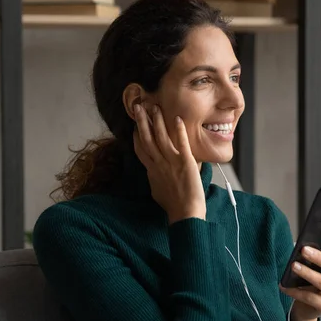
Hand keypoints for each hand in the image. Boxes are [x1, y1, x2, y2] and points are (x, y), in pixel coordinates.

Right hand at [133, 103, 205, 224]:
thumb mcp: (157, 191)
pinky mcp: (185, 162)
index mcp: (152, 170)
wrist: (185, 213)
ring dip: (158, 121)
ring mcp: (171, 162)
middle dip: (142, 121)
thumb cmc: (173, 206)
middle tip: (139, 106)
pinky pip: (181, 143)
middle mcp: (158, 164)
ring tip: (155, 107)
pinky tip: (178, 118)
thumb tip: (153, 174)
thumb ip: (155, 178)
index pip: (141, 149)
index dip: (137, 134)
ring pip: (161, 137)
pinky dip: (179, 130)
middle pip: (147, 138)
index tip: (135, 124)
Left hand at [280, 231, 320, 320]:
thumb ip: (311, 258)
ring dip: (306, 272)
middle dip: (318, 256)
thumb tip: (301, 247)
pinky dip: (295, 291)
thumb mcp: (313, 268)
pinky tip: (284, 286)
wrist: (308, 308)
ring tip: (293, 266)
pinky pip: (310, 297)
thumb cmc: (309, 282)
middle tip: (303, 250)